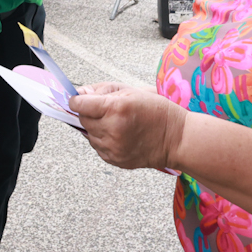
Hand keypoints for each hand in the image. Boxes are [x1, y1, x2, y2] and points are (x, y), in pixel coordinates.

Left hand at [68, 81, 187, 170]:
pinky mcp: (115, 160)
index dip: (76, 100)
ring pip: (88, 134)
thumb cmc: (156, 111)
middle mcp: (112, 129)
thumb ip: (102, 91)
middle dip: (89, 112)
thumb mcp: (131, 91)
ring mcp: (113, 147)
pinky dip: (102, 139)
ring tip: (115, 122)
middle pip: (83, 119)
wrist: (176, 138)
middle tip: (105, 109)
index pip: (79, 105)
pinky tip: (118, 134)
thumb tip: (80, 94)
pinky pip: (97, 147)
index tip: (78, 99)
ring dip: (96, 127)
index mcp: (115, 109)